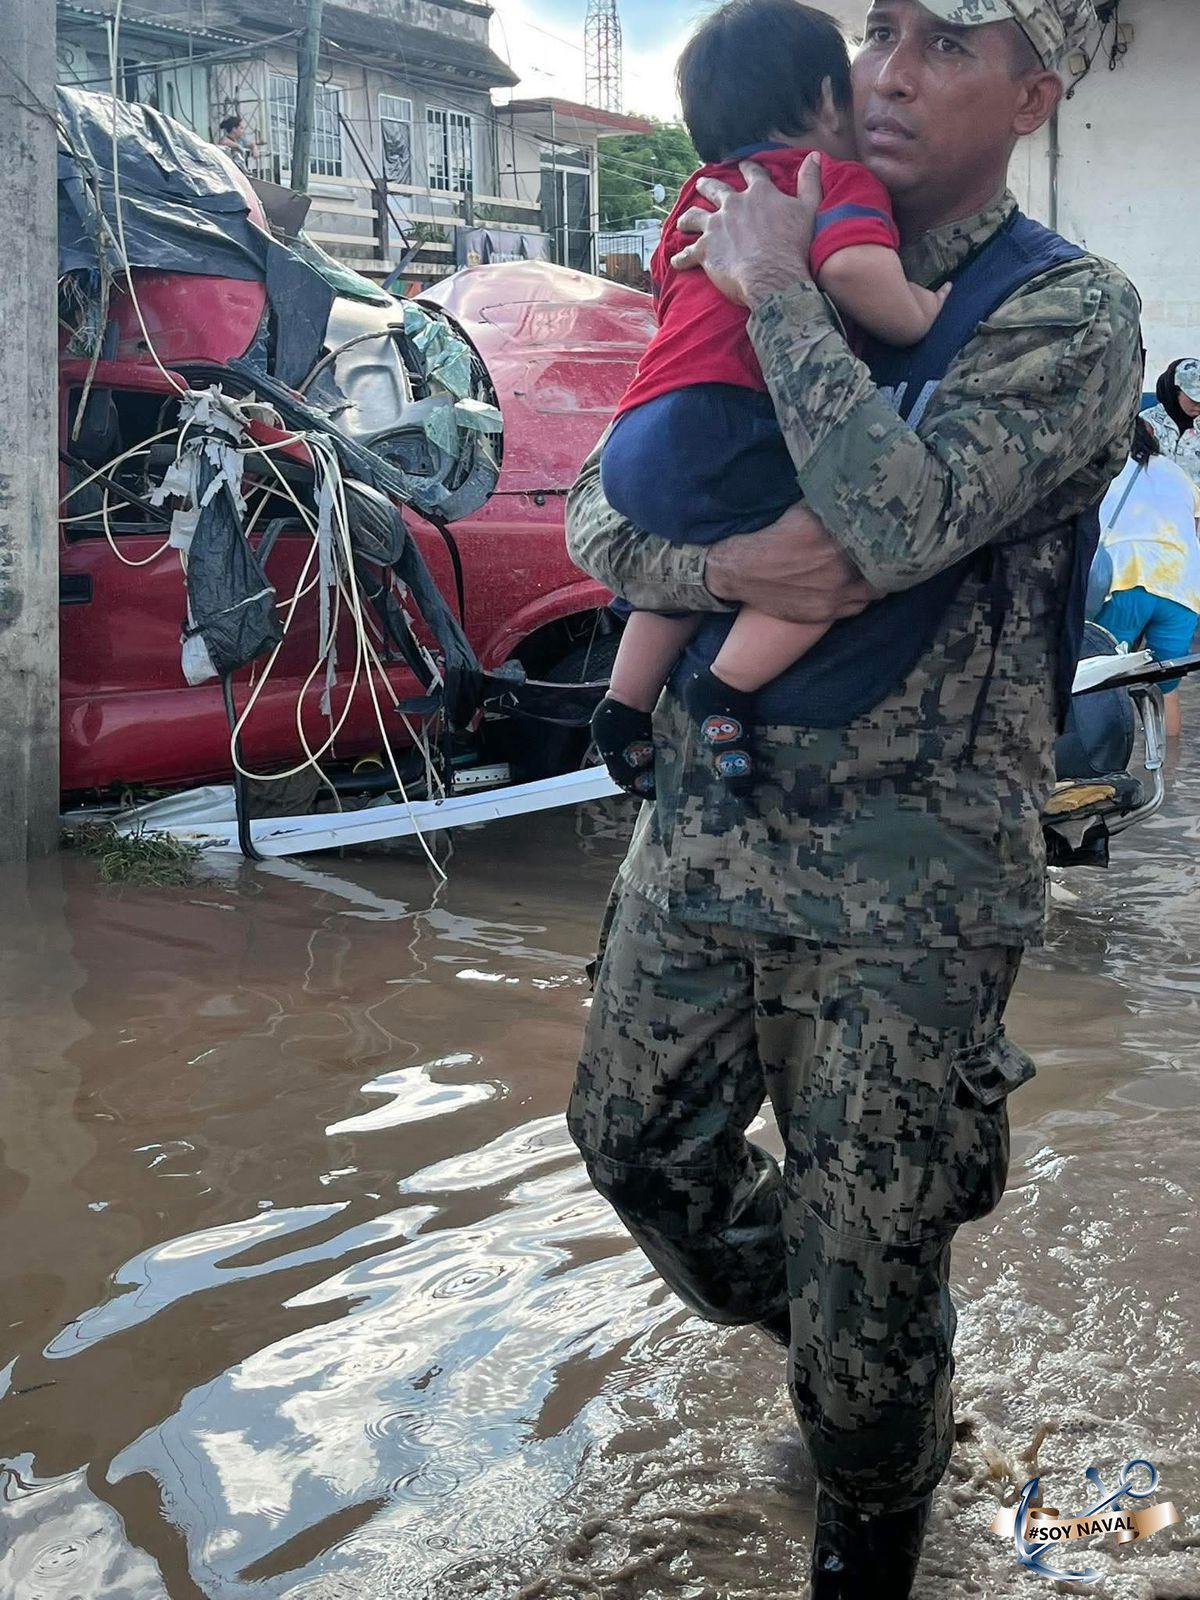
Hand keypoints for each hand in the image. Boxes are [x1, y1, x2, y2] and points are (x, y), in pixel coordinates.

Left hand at [670, 153, 824, 308]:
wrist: (772, 276)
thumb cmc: (793, 245)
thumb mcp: (808, 209)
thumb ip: (810, 182)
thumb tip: (815, 156)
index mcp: (759, 194)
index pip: (751, 173)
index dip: (747, 169)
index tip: (742, 166)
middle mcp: (733, 205)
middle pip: (715, 189)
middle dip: (708, 185)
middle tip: (702, 184)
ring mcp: (716, 226)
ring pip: (694, 216)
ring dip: (688, 218)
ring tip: (683, 222)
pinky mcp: (704, 250)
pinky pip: (687, 253)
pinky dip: (681, 257)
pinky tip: (676, 261)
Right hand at [704, 503, 880, 623]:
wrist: (744, 571)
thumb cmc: (774, 538)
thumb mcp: (803, 512)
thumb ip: (831, 507)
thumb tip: (855, 492)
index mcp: (838, 539)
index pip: (881, 540)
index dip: (892, 539)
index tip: (895, 535)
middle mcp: (841, 568)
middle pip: (883, 568)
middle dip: (888, 562)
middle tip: (891, 556)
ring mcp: (835, 593)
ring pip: (874, 592)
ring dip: (878, 583)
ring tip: (877, 574)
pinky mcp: (825, 612)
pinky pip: (857, 608)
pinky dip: (861, 599)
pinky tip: (859, 591)